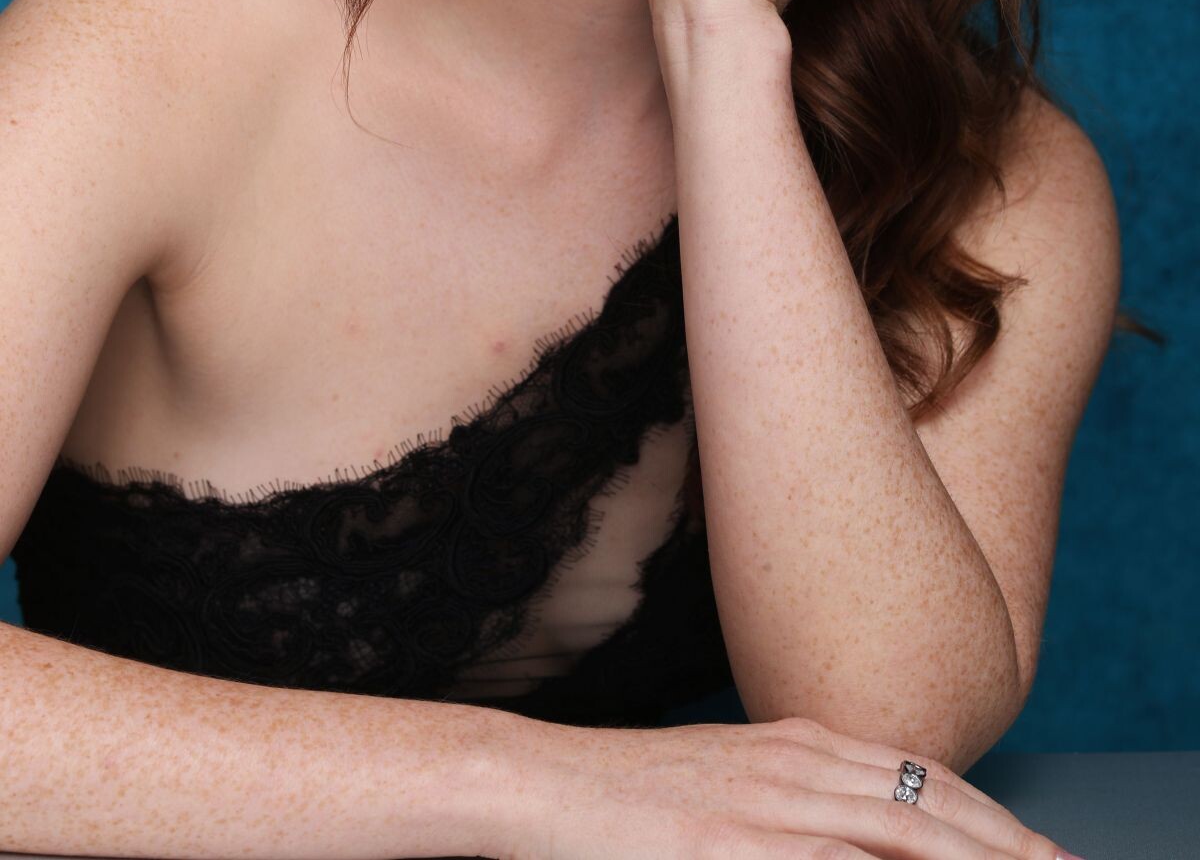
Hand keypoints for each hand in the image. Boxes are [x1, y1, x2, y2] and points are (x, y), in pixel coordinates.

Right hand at [511, 712, 1069, 858]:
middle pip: (924, 805)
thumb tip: (845, 830)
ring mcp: (764, 806)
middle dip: (1002, 841)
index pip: (916, 776)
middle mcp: (792, 765)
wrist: (538, 781)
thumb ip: (791, 801)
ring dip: (967, 859)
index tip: (1033, 841)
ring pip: (894, 833)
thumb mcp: (723, 783)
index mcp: (794, 743)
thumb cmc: (624, 793)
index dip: (984, 810)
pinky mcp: (728, 847)